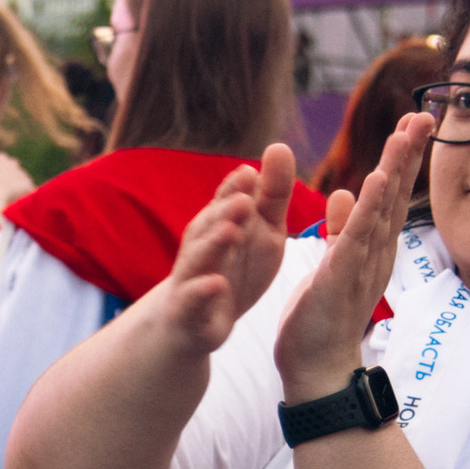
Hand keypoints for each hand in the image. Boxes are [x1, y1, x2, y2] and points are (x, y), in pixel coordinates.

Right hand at [0, 151, 32, 221]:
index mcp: (0, 158)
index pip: (0, 162)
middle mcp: (13, 164)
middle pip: (12, 169)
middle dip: (8, 176)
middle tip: (0, 189)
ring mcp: (21, 175)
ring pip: (20, 179)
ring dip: (16, 185)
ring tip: (8, 197)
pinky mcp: (27, 186)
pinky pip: (28, 190)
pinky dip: (24, 194)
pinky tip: (17, 200)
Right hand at [155, 145, 298, 357]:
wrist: (193, 320)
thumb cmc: (233, 268)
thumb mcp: (261, 231)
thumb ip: (271, 195)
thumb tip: (279, 147)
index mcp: (220, 224)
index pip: (226, 201)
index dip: (235, 188)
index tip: (250, 173)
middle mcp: (203, 245)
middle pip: (210, 225)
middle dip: (225, 212)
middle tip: (244, 201)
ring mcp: (193, 277)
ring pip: (199, 257)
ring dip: (213, 243)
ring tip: (230, 231)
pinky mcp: (190, 310)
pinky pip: (193, 299)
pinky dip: (202, 291)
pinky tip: (216, 285)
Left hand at [276, 114, 431, 398]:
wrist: (316, 369)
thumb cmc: (322, 319)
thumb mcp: (332, 262)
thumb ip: (341, 228)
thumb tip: (343, 192)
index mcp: (371, 247)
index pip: (388, 194)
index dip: (402, 158)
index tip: (413, 123)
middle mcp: (375, 253)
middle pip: (395, 194)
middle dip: (409, 154)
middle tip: (424, 115)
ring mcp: (362, 265)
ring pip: (381, 209)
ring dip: (395, 169)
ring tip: (406, 133)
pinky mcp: (341, 278)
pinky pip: (356, 237)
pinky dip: (366, 207)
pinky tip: (375, 179)